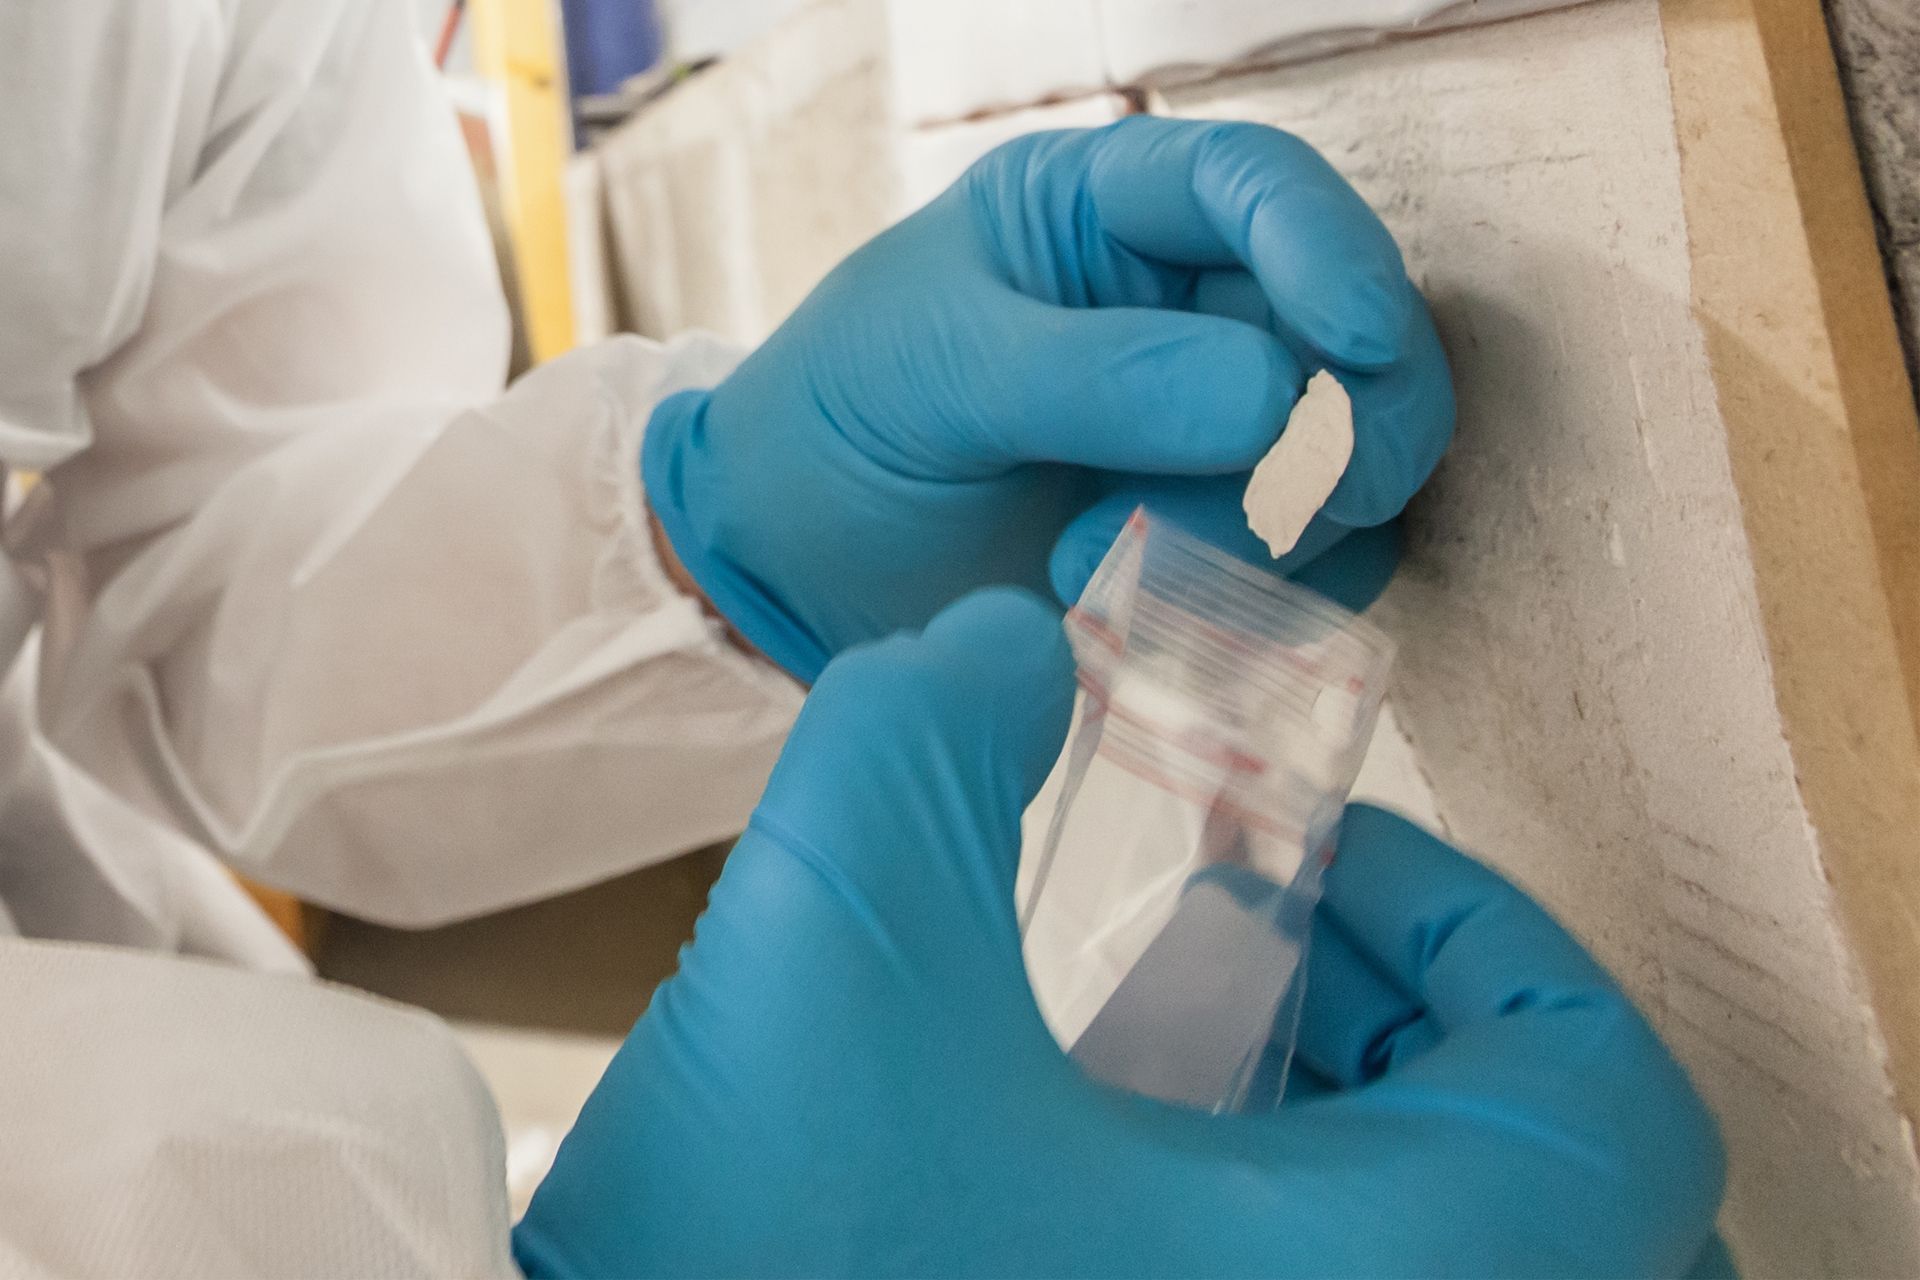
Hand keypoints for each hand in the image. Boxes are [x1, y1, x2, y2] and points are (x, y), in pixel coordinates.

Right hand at [515, 590, 1722, 1277]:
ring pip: (1433, 1249)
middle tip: (1239, 945)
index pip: (1604, 1100)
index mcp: (1381, 1275)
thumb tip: (1008, 642)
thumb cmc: (762, 1259)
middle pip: (1542, 1182)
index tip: (1303, 875)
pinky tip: (1074, 1151)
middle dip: (1395, 1022)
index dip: (1482, 939)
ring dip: (1325, 1121)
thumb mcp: (835, 929)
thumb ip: (931, 724)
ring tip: (1146, 1038)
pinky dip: (1252, 1214)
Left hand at [643, 116, 1452, 679]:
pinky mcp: (1223, 547)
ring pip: (1352, 470)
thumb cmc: (839, 423)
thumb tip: (1280, 403)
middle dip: (1329, 429)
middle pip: (1355, 340)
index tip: (1352, 343)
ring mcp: (1219, 433)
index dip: (1332, 253)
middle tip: (1251, 510)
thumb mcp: (939, 371)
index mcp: (1114, 211)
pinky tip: (1142, 627)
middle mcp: (1193, 311)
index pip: (1264, 191)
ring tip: (1096, 572)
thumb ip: (1099, 378)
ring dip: (1264, 538)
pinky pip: (1318, 577)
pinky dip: (1267, 609)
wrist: (791, 568)